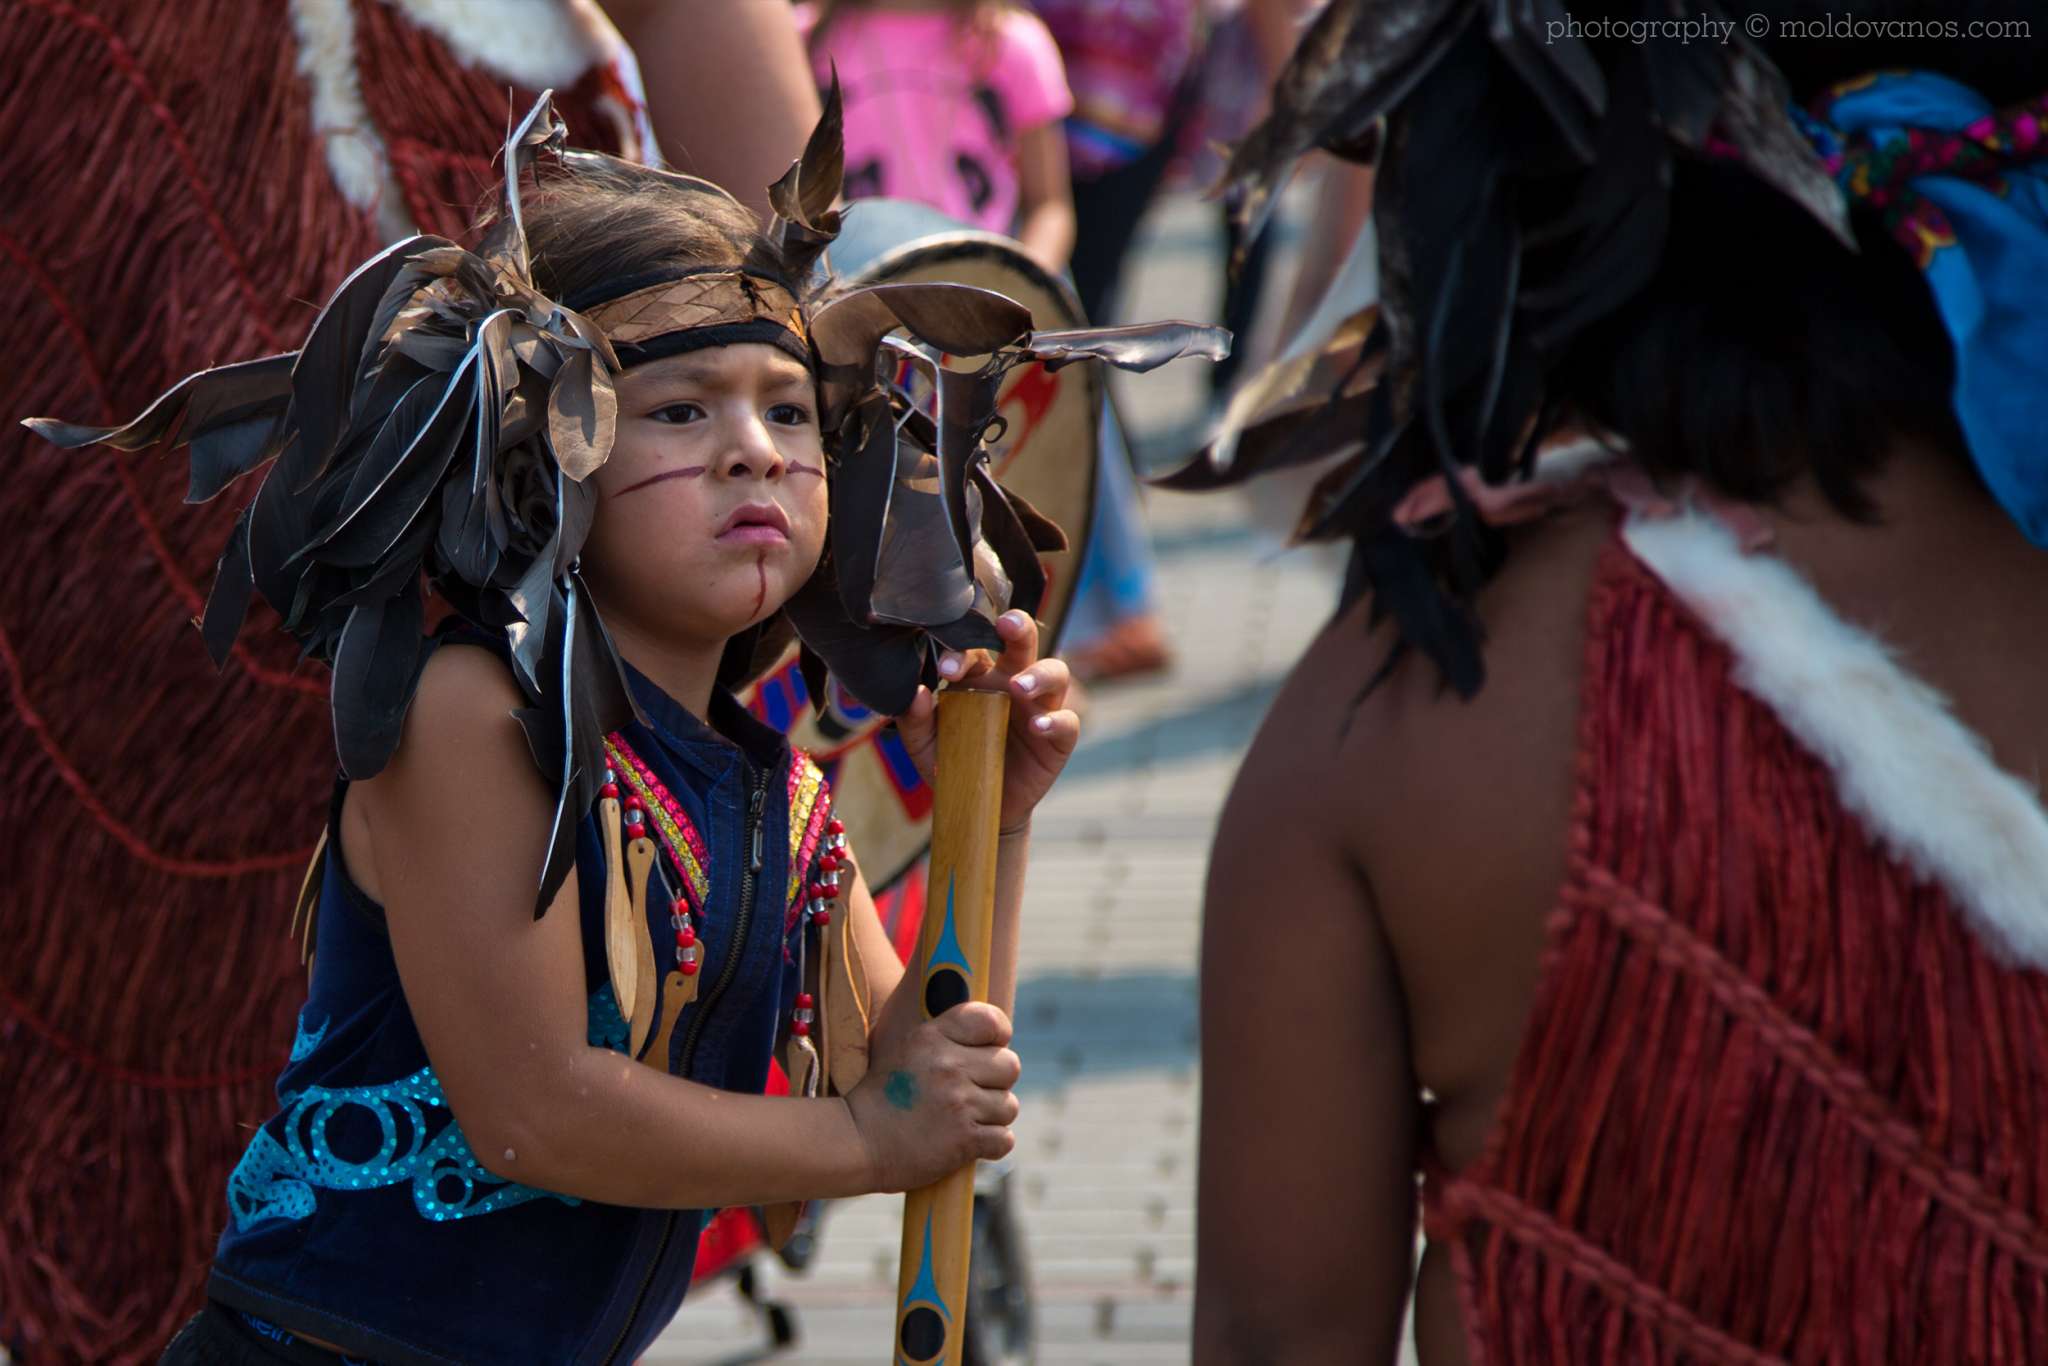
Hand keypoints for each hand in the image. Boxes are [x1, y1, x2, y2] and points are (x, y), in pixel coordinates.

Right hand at [844, 1002, 1020, 1192]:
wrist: (856, 1140)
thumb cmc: (882, 1096)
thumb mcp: (907, 1049)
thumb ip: (945, 1036)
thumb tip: (991, 1031)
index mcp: (933, 1036)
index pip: (991, 1021)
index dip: (998, 1036)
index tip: (989, 1049)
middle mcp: (949, 1065)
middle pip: (1010, 1066)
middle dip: (996, 1082)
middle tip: (972, 1093)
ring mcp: (958, 1103)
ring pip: (1008, 1106)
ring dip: (992, 1117)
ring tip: (962, 1120)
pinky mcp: (964, 1139)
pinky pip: (1004, 1139)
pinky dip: (990, 1144)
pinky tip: (967, 1142)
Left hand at [897, 610, 1079, 832]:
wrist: (978, 806)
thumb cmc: (953, 763)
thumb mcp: (924, 744)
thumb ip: (914, 719)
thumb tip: (916, 693)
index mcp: (980, 677)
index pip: (976, 648)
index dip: (964, 650)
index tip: (947, 669)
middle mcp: (1013, 683)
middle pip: (1023, 642)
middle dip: (1018, 627)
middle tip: (1006, 625)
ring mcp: (1039, 708)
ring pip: (1056, 672)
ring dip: (1040, 673)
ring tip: (1018, 687)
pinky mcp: (1058, 738)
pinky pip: (1067, 721)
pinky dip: (1055, 720)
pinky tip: (1037, 726)